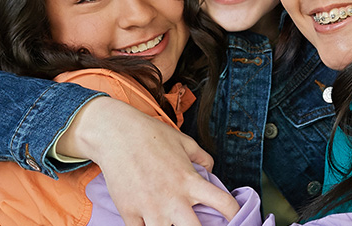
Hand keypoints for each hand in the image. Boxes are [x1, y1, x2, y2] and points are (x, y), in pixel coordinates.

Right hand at [59, 98, 238, 225]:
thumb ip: (202, 157)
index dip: (236, 214)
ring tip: (171, 223)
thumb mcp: (184, 141)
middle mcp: (173, 199)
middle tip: (197, 225)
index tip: (237, 219)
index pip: (224, 203)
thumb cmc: (151, 134)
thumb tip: (210, 169)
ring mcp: (150, 208)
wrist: (115, 134)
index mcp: (190, 181)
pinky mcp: (129, 212)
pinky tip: (150, 223)